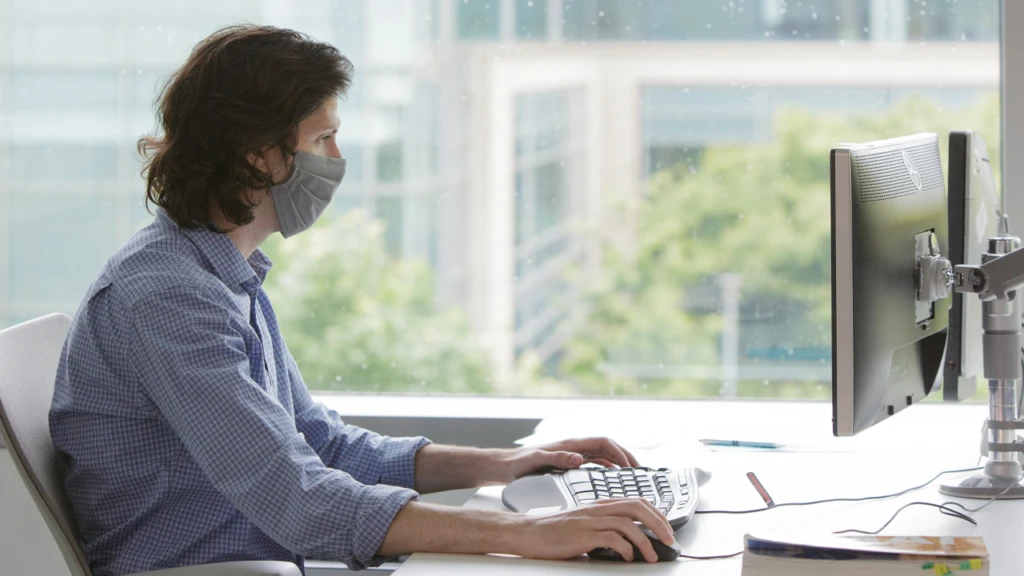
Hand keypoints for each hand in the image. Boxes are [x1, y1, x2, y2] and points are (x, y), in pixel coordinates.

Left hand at [497, 437, 638, 482]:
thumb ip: (557, 458)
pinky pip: (593, 464)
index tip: (631, 466)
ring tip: (630, 476)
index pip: (603, 443)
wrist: (502, 468)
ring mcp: (570, 455)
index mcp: (570, 445)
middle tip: (639, 471)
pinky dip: (605, 469)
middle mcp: (573, 448)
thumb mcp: (537, 461)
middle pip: (607, 448)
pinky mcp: (566, 464)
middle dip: (624, 457)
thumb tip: (580, 459)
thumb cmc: (517, 464)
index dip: (620, 452)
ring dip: (617, 463)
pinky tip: (609, 479)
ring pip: (602, 456)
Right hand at [511, 498, 674, 562]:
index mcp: (600, 504)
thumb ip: (605, 526)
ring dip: (645, 541)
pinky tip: (628, 557)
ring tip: (651, 555)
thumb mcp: (585, 523)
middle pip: (637, 507)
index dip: (656, 513)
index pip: (636, 501)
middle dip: (658, 523)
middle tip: (668, 539)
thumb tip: (630, 539)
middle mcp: (597, 508)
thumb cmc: (556, 531)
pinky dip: (625, 548)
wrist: (530, 533)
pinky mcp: (583, 534)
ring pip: (628, 523)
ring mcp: (590, 520)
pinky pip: (612, 538)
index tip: (666, 527)